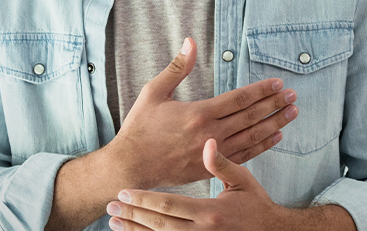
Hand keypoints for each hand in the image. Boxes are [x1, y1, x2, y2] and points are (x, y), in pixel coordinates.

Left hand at [105, 138, 281, 230]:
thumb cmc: (256, 204)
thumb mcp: (243, 180)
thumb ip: (222, 164)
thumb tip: (208, 143)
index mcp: (210, 212)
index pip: (169, 206)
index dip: (144, 200)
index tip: (124, 192)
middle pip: (158, 225)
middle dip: (132, 215)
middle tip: (110, 205)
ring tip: (114, 221)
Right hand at [106, 38, 298, 189]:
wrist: (130, 166)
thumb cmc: (140, 128)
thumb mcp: (154, 92)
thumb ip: (177, 67)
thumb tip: (190, 41)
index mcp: (199, 113)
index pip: (239, 99)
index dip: (261, 90)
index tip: (278, 83)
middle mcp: (210, 134)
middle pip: (250, 116)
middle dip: (274, 105)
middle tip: (293, 96)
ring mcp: (212, 153)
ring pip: (252, 137)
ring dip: (274, 124)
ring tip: (291, 113)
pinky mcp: (210, 168)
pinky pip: (243, 156)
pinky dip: (262, 146)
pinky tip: (276, 136)